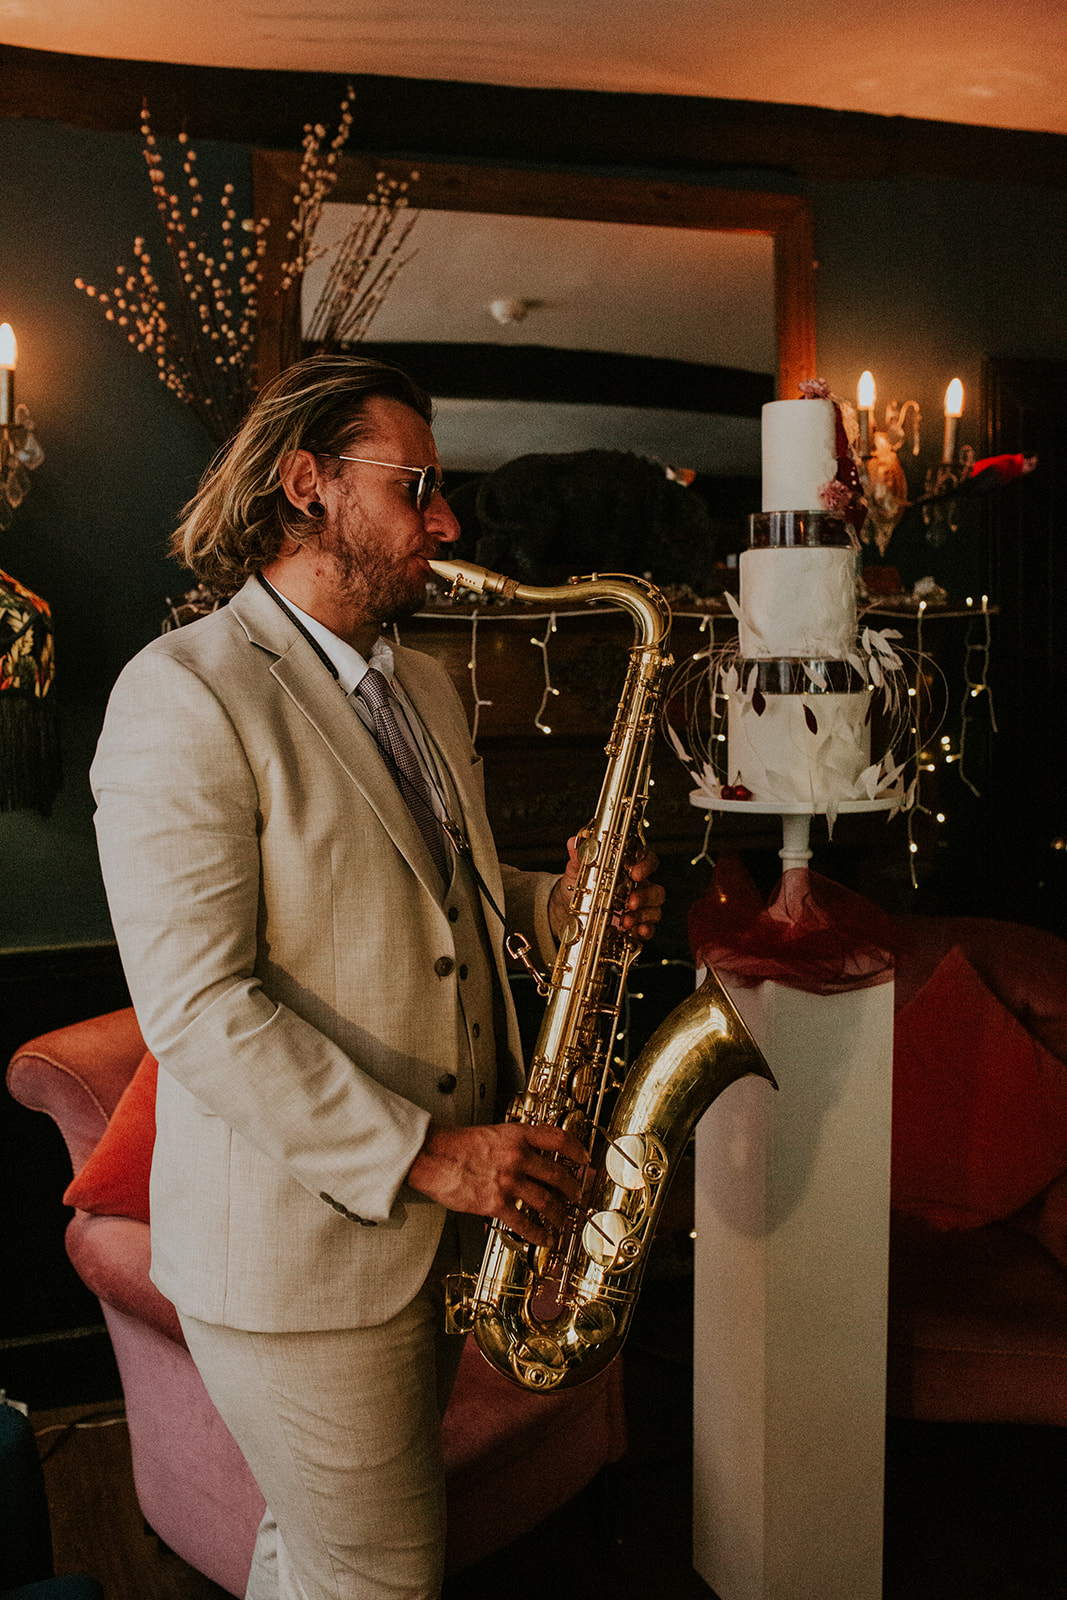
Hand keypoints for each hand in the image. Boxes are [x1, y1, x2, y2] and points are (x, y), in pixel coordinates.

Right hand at [407, 1121, 587, 1246]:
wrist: (431, 1155)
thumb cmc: (453, 1145)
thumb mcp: (489, 1134)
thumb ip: (510, 1143)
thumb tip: (525, 1154)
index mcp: (516, 1136)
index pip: (557, 1138)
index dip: (576, 1149)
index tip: (584, 1157)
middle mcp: (517, 1157)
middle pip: (557, 1174)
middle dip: (573, 1188)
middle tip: (579, 1195)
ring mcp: (508, 1181)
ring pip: (546, 1201)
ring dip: (559, 1214)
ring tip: (565, 1221)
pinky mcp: (495, 1203)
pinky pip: (523, 1222)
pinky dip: (537, 1233)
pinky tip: (543, 1238)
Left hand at [548, 836, 665, 942]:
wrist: (569, 909)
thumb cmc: (581, 886)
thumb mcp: (576, 871)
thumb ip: (579, 858)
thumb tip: (573, 843)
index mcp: (628, 868)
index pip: (646, 859)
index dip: (645, 864)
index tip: (635, 872)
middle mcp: (638, 886)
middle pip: (655, 888)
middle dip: (645, 896)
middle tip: (630, 902)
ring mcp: (639, 907)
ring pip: (655, 909)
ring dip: (643, 915)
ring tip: (625, 921)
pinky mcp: (636, 924)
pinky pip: (650, 928)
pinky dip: (645, 930)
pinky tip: (635, 931)